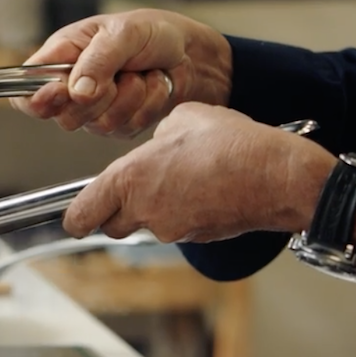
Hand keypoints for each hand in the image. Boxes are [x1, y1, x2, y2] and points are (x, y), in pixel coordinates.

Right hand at [11, 9, 233, 136]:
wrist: (190, 53)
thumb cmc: (152, 32)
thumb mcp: (123, 33)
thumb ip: (98, 61)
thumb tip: (77, 92)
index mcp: (61, 58)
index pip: (26, 89)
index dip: (34, 99)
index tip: (59, 94)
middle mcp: (72, 87)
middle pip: (63, 116)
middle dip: (99, 97)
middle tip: (120, 72)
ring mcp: (95, 110)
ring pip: (99, 124)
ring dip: (130, 97)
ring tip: (141, 74)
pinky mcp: (119, 125)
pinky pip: (126, 128)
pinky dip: (147, 105)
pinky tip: (152, 86)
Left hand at [62, 103, 337, 242]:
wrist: (279, 176)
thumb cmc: (232, 143)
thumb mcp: (184, 119)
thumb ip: (159, 137)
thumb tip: (158, 145)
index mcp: (129, 179)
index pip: (82, 215)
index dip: (76, 217)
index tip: (75, 216)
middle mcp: (145, 210)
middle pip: (112, 226)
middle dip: (117, 211)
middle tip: (136, 189)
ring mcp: (171, 228)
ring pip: (147, 227)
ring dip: (154, 210)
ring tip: (181, 181)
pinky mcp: (196, 238)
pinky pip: (176, 227)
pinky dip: (182, 214)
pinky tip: (203, 190)